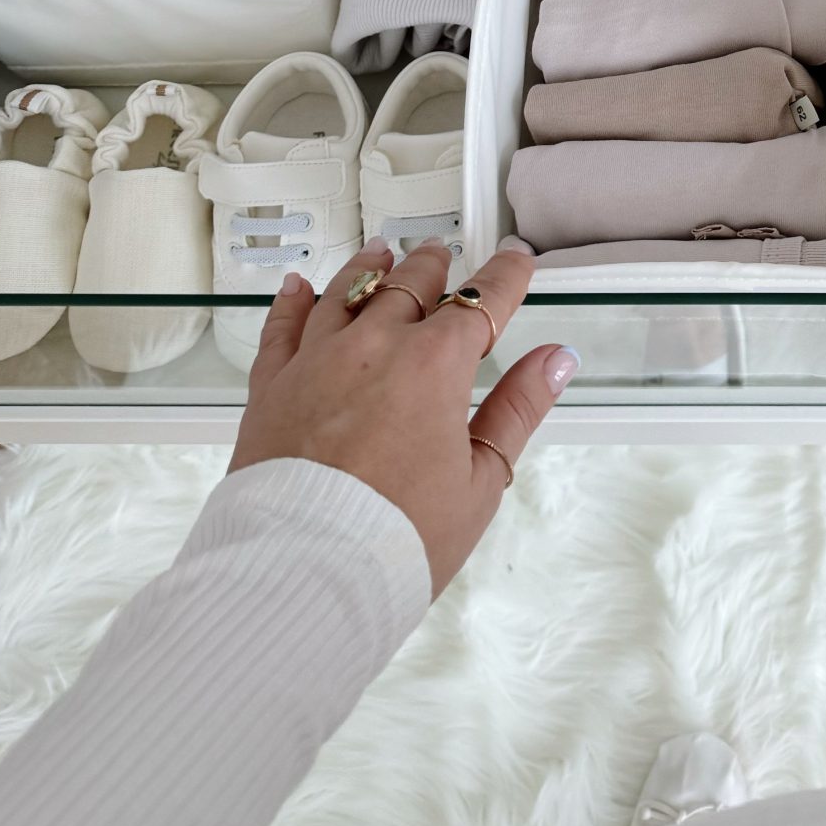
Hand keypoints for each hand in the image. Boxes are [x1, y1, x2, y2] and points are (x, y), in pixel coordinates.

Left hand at [228, 237, 576, 595]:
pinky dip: (291, 301)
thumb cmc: (397, 538)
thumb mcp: (481, 481)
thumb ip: (518, 410)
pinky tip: (297, 287)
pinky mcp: (270, 386)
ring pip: (346, 291)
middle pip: (410, 283)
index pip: (483, 302)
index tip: (516, 261)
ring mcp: (317, 360)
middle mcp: (375, 347)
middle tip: (442, 257)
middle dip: (433, 266)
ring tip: (380, 253)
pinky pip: (281, 326)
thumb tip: (554, 361)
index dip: (506, 276)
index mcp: (435, 365)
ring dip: (369, 269)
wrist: (305, 573)